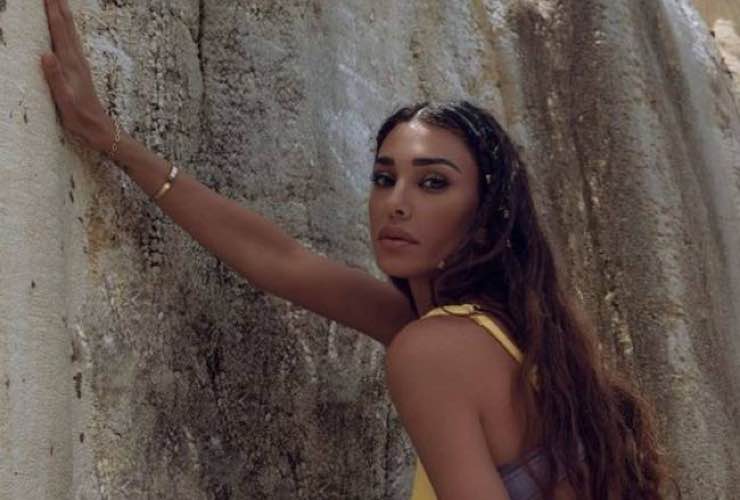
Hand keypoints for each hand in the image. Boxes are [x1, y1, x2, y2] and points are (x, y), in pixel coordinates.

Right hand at [40, 0, 115, 153]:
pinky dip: (66, 28)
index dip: (52, 10)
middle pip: (66, 26)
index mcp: (70, 64)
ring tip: (58, 0)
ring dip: (63, 13)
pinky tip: (66, 27)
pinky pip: (72, 41)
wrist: (99, 128)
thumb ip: (55, 77)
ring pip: (70, 31)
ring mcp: (79, 63)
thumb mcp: (64, 100)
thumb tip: (46, 54)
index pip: (59, 30)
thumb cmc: (80, 117)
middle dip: (58, 5)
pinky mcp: (80, 69)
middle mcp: (76, 60)